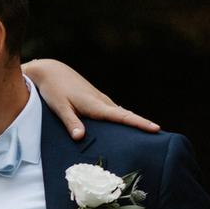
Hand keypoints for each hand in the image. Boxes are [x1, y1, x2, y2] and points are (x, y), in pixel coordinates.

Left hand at [23, 58, 159, 140]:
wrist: (51, 71)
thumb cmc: (54, 90)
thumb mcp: (60, 108)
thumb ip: (71, 123)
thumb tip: (80, 138)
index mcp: (96, 105)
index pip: (123, 116)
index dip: (140, 123)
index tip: (156, 128)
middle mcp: (102, 102)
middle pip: (126, 115)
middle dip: (142, 124)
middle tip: (159, 136)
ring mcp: (100, 100)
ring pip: (121, 113)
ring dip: (133, 122)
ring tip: (147, 135)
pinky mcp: (95, 100)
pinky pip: (113, 111)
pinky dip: (122, 119)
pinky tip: (124, 127)